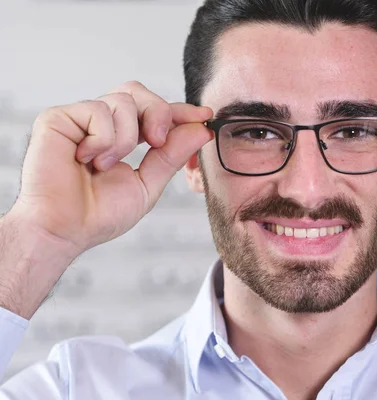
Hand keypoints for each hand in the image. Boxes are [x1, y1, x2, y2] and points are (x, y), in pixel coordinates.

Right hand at [10, 81, 212, 254]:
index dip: (180, 111)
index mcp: (122, 137)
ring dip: (125, 137)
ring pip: (123, 100)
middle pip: (139, 93)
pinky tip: (86, 159)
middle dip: (158, 113)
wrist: (64, 230)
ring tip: (105, 165)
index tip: (204, 116)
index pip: (154, 113)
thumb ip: (172, 156)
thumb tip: (199, 129)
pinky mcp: (58, 118)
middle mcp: (101, 124)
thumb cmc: (99, 214)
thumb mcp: (147, 184)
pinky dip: (102, 138)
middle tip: (157, 141)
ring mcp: (80, 120)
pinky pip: (97, 110)